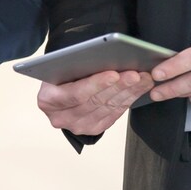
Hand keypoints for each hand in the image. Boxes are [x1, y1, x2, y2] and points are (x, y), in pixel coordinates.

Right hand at [36, 70, 152, 134]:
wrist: (60, 86)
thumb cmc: (62, 72)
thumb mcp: (61, 67)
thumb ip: (75, 66)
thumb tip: (104, 60)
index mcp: (48, 100)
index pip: (75, 93)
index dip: (96, 84)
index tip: (114, 74)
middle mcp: (60, 117)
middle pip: (95, 102)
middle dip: (118, 87)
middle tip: (135, 74)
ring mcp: (77, 126)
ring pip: (108, 108)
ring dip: (128, 93)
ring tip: (142, 79)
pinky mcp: (93, 129)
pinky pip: (114, 115)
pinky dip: (128, 100)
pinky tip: (138, 89)